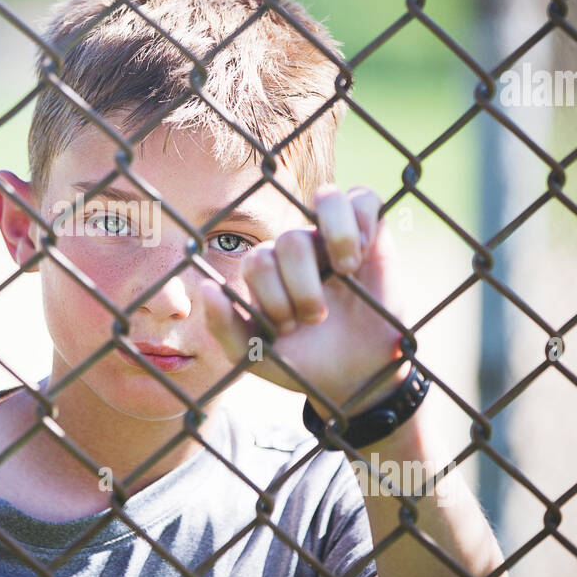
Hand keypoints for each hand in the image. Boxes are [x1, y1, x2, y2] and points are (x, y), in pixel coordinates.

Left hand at [200, 183, 408, 414]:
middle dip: (304, 288)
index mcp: (267, 270)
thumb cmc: (302, 363)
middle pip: (290, 240)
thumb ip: (222, 327)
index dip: (272, 298)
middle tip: (316, 319)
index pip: (258, 262)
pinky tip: (362, 254)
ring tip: (346, 272)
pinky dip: (361, 219)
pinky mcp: (371, 234)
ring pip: (326, 201)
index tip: (289, 328)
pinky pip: (363, 198)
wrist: (355, 379)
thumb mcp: (256, 356)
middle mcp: (298, 247)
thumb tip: (205, 287)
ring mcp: (333, 237)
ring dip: (336, 241)